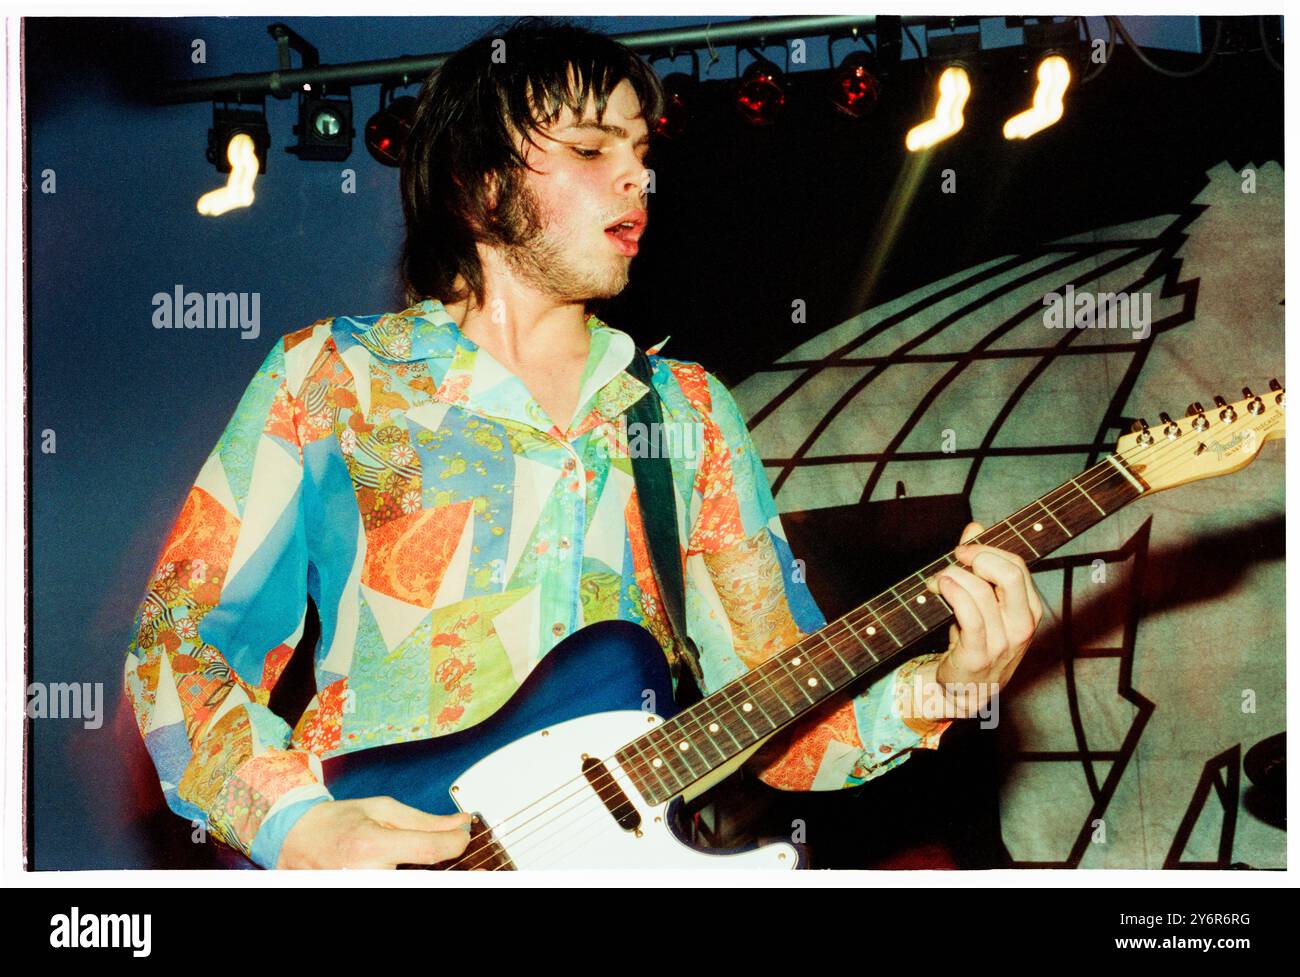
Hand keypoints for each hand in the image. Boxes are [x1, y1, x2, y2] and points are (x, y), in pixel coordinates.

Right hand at [276, 796, 473, 868]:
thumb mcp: (382, 809)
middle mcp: (367, 874)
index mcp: (372, 845)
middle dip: (442, 865)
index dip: (455, 843)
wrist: (297, 840)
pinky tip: (405, 868)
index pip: (430, 850)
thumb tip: (459, 823)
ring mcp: (363, 887)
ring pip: (412, 882)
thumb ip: (424, 821)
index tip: (463, 837)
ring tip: (417, 860)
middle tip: (448, 857)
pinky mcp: (364, 892)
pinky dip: (406, 875)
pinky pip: (397, 886)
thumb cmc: (337, 822)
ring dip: (424, 872)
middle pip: (425, 876)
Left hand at [915, 521, 1043, 717]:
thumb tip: (975, 528)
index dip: (988, 550)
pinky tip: (940, 588)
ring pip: (980, 591)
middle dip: (977, 556)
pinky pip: (969, 615)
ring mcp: (1003, 642)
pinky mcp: (979, 655)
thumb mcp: (984, 602)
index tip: (964, 549)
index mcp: (1030, 610)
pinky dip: (953, 595)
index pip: (1017, 566)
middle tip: (955, 558)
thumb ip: (980, 564)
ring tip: (939, 580)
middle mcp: (1022, 625)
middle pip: (1009, 573)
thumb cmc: (975, 641)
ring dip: (953, 576)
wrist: (966, 691)